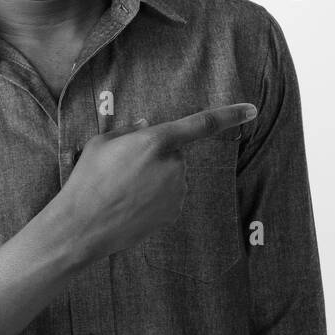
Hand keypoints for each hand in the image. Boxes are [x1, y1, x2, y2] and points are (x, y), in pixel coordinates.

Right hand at [48, 103, 256, 262]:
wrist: (83, 224)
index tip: (251, 110)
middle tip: (123, 169)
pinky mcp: (174, 212)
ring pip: (172, 176)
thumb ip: (129, 130)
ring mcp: (176, 191)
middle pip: (174, 153)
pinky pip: (169, 197)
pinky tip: (130, 204)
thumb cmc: (87, 180)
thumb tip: (147, 126)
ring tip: (122, 189)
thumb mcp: (101, 143)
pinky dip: (154, 198)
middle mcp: (173, 166)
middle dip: (155, 156)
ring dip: (154, 178)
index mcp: (156, 141)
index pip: (201, 124)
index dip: (230, 115)